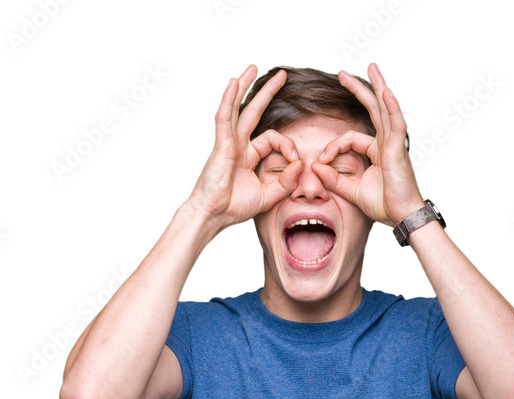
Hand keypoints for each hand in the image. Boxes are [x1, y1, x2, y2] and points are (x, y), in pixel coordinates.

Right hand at [187, 65, 302, 228]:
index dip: (288, 146)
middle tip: (282, 75)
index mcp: (249, 156)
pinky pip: (225, 117)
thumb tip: (299, 164)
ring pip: (237, 108)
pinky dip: (228, 100)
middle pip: (254, 112)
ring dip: (245, 86)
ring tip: (253, 67)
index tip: (296, 161)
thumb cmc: (234, 207)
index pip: (273, 139)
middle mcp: (238, 145)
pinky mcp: (221, 145)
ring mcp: (228, 143)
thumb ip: (285, 183)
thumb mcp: (268, 196)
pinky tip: (234, 84)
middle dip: (268, 93)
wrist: (213, 216)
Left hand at [311, 63, 424, 226]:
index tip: (322, 160)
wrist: (401, 217)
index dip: (333, 147)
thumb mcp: (351, 191)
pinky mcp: (398, 150)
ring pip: (385, 109)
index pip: (349, 138)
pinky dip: (392, 107)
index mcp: (376, 151)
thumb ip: (333, 179)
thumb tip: (314, 166)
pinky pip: (395, 124)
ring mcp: (393, 144)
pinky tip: (386, 92)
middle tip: (341, 74)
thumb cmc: (383, 205)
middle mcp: (386, 143)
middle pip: (372, 109)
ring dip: (378, 86)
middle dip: (357, 90)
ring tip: (371, 66)